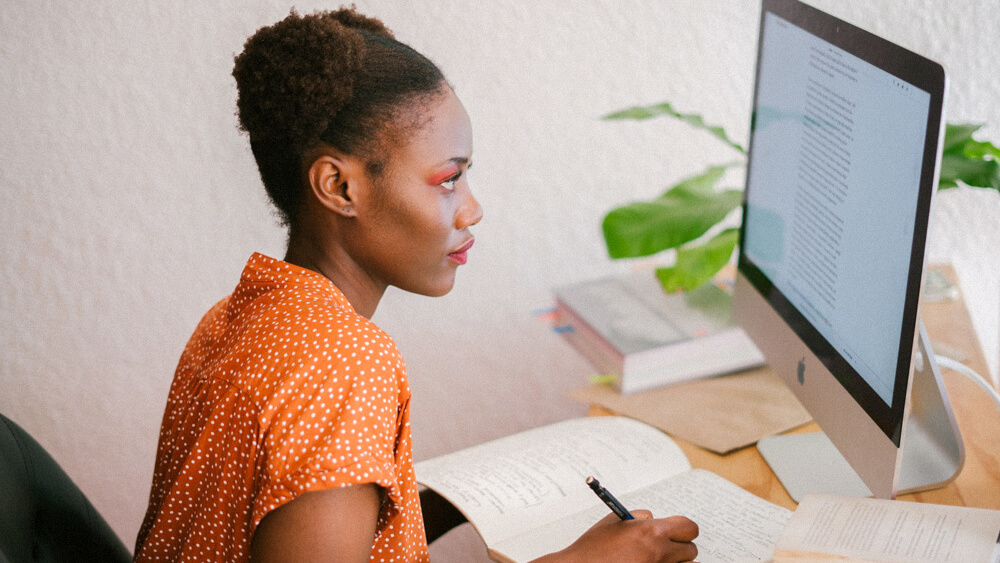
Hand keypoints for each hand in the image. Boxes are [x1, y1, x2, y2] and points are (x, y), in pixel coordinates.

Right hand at [533, 511, 698, 562]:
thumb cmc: (593, 549)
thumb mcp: (614, 522)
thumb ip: (638, 517)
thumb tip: (653, 518)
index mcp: (651, 532)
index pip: (688, 527)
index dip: (683, 529)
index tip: (678, 532)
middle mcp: (659, 553)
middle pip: (691, 549)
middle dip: (681, 547)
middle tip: (667, 547)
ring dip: (679, 562)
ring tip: (661, 559)